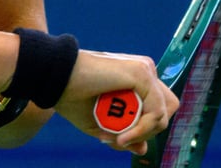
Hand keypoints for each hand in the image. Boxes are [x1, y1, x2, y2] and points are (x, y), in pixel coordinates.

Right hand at [54, 50, 177, 154]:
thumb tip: (143, 149)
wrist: (53, 77)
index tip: (120, 139)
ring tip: (119, 137)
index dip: (144, 127)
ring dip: (143, 131)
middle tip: (122, 138)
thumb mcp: (100, 124)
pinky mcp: (142, 73)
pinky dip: (141, 129)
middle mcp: (143, 71)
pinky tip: (122, 136)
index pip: (156, 107)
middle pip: (167, 108)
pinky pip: (155, 111)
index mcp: (134, 78)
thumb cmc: (71, 96)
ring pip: (163, 112)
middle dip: (148, 129)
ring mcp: (144, 70)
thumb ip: (123, 135)